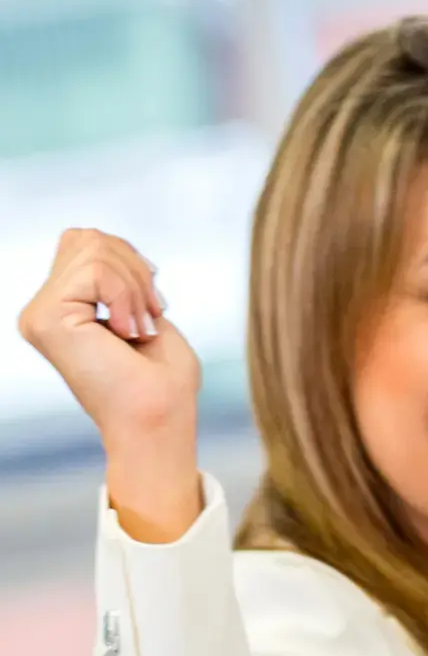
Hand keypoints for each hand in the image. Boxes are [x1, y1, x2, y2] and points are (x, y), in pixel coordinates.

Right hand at [17, 230, 201, 538]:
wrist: (160, 419)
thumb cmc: (162, 378)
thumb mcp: (139, 308)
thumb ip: (111, 273)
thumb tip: (92, 236)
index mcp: (60, 307)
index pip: (86, 241)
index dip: (130, 262)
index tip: (151, 306)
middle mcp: (40, 310)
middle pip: (89, 238)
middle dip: (136, 271)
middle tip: (150, 318)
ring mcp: (38, 315)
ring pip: (94, 249)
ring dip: (136, 287)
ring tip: (140, 328)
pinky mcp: (45, 319)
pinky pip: (95, 270)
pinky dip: (128, 295)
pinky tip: (129, 332)